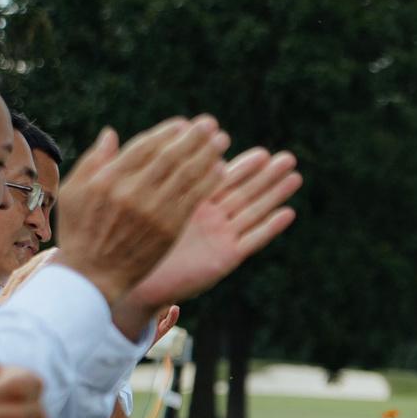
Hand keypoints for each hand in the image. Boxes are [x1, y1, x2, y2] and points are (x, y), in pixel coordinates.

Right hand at [56, 118, 228, 313]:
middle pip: (170, 156)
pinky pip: (194, 199)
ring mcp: (153, 211)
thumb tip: (111, 133)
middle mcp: (131, 192)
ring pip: (186, 175)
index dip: (167, 133)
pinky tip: (221, 169)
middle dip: (194, 137)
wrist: (92, 275)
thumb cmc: (80, 231)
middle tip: (210, 123)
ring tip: (222, 140)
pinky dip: (209, 182)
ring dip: (208, 155)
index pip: (144, 146)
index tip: (183, 124)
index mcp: (107, 179)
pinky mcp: (169, 229)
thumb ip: (94, 161)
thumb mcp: (75, 192)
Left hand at [120, 146, 299, 331]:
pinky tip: (288, 213)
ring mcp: (220, 237)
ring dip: (274, 194)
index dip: (241, 164)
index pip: (220, 177)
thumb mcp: (140, 203)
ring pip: (253, 210)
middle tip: (287, 157)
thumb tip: (121, 136)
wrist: (129, 280)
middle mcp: (210, 218)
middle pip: (244, 191)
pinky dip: (270, 227)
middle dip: (266, 175)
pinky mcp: (226, 258)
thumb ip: (146, 176)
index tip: (262, 152)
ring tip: (295, 177)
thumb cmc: (129, 242)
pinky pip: (252, 240)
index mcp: (190, 202)